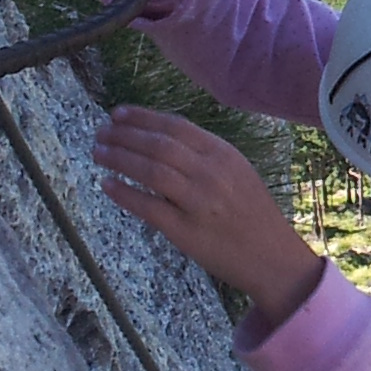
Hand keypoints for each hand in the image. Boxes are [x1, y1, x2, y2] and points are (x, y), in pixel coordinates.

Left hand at [94, 107, 324, 327]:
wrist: (271, 256)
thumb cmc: (251, 213)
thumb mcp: (237, 172)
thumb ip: (204, 155)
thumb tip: (157, 137)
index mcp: (224, 154)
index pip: (176, 126)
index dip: (143, 118)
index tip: (117, 114)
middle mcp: (212, 174)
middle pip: (159, 145)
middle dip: (124, 135)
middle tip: (100, 133)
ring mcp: (199, 202)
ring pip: (150, 171)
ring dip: (119, 159)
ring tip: (98, 153)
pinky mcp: (186, 232)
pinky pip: (148, 207)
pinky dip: (124, 193)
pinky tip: (107, 184)